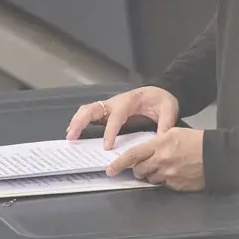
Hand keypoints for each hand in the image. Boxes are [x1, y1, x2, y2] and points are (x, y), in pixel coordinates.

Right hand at [65, 85, 181, 145]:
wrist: (158, 92)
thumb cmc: (161, 99)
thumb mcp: (168, 109)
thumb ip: (165, 123)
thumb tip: (161, 139)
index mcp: (129, 101)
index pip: (117, 116)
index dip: (110, 131)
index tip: (107, 146)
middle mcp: (115, 102)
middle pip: (93, 108)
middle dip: (82, 121)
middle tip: (73, 136)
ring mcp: (109, 106)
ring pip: (88, 110)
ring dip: (77, 121)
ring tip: (70, 136)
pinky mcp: (107, 111)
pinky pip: (90, 114)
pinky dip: (80, 122)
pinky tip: (74, 132)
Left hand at [107, 127, 204, 191]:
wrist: (215, 156)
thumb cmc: (196, 140)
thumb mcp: (174, 132)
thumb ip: (157, 141)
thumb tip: (145, 150)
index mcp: (159, 145)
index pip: (133, 155)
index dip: (119, 163)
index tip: (110, 170)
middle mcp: (162, 161)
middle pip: (139, 170)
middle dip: (137, 169)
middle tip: (142, 165)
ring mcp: (169, 175)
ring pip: (150, 178)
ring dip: (151, 174)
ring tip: (162, 167)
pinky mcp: (176, 185)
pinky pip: (163, 184)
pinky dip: (164, 179)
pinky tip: (174, 172)